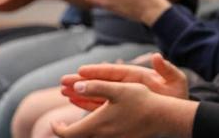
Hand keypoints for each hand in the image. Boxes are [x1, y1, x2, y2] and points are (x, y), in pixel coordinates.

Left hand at [52, 79, 194, 137]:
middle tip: (63, 122)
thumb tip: (76, 85)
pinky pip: (102, 136)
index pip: (67, 134)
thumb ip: (96, 87)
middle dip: (68, 129)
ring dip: (82, 129)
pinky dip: (95, 130)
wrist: (163, 118)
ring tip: (82, 119)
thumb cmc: (141, 102)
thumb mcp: (118, 89)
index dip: (58, 129)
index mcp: (96, 125)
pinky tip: (101, 121)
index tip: (55, 122)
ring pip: (90, 137)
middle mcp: (101, 136)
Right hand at [60, 53, 188, 111]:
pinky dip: (87, 102)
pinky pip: (100, 104)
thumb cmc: (177, 94)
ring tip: (63, 90)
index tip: (82, 70)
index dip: (98, 70)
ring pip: (97, 93)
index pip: (114, 72)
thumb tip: (157, 57)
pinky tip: (73, 100)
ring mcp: (122, 95)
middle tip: (63, 80)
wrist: (179, 110)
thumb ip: (167, 69)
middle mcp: (126, 84)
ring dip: (80, 92)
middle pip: (101, 82)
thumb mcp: (176, 80)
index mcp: (137, 75)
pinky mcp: (120, 106)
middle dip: (82, 81)